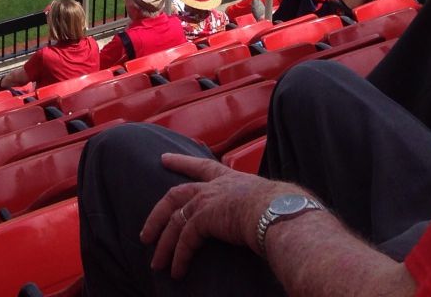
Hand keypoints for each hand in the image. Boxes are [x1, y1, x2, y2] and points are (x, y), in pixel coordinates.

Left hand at [141, 153, 302, 277]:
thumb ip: (260, 206)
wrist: (281, 211)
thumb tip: (271, 219)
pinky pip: (184, 240)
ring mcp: (206, 200)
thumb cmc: (284, 209)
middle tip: (145, 232)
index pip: (202, 166)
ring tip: (156, 263)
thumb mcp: (269, 201)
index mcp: (230, 179)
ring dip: (164, 245)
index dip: (182, 163)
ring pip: (174, 221)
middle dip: (156, 214)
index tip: (164, 159)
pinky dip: (178, 257)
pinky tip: (176, 271)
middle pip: (175, 195)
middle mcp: (214, 187)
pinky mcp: (203, 218)